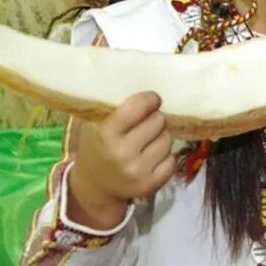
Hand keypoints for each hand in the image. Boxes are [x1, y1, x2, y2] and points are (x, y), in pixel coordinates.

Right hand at [68, 92, 175, 229]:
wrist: (93, 188)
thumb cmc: (97, 147)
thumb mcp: (95, 124)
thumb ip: (112, 105)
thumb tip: (140, 78)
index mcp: (106, 133)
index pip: (140, 105)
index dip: (150, 100)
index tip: (153, 100)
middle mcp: (122, 153)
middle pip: (158, 121)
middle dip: (154, 119)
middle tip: (146, 124)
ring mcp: (137, 171)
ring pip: (168, 140)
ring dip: (161, 138)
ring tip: (147, 142)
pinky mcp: (150, 185)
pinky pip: (172, 161)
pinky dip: (166, 157)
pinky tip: (152, 158)